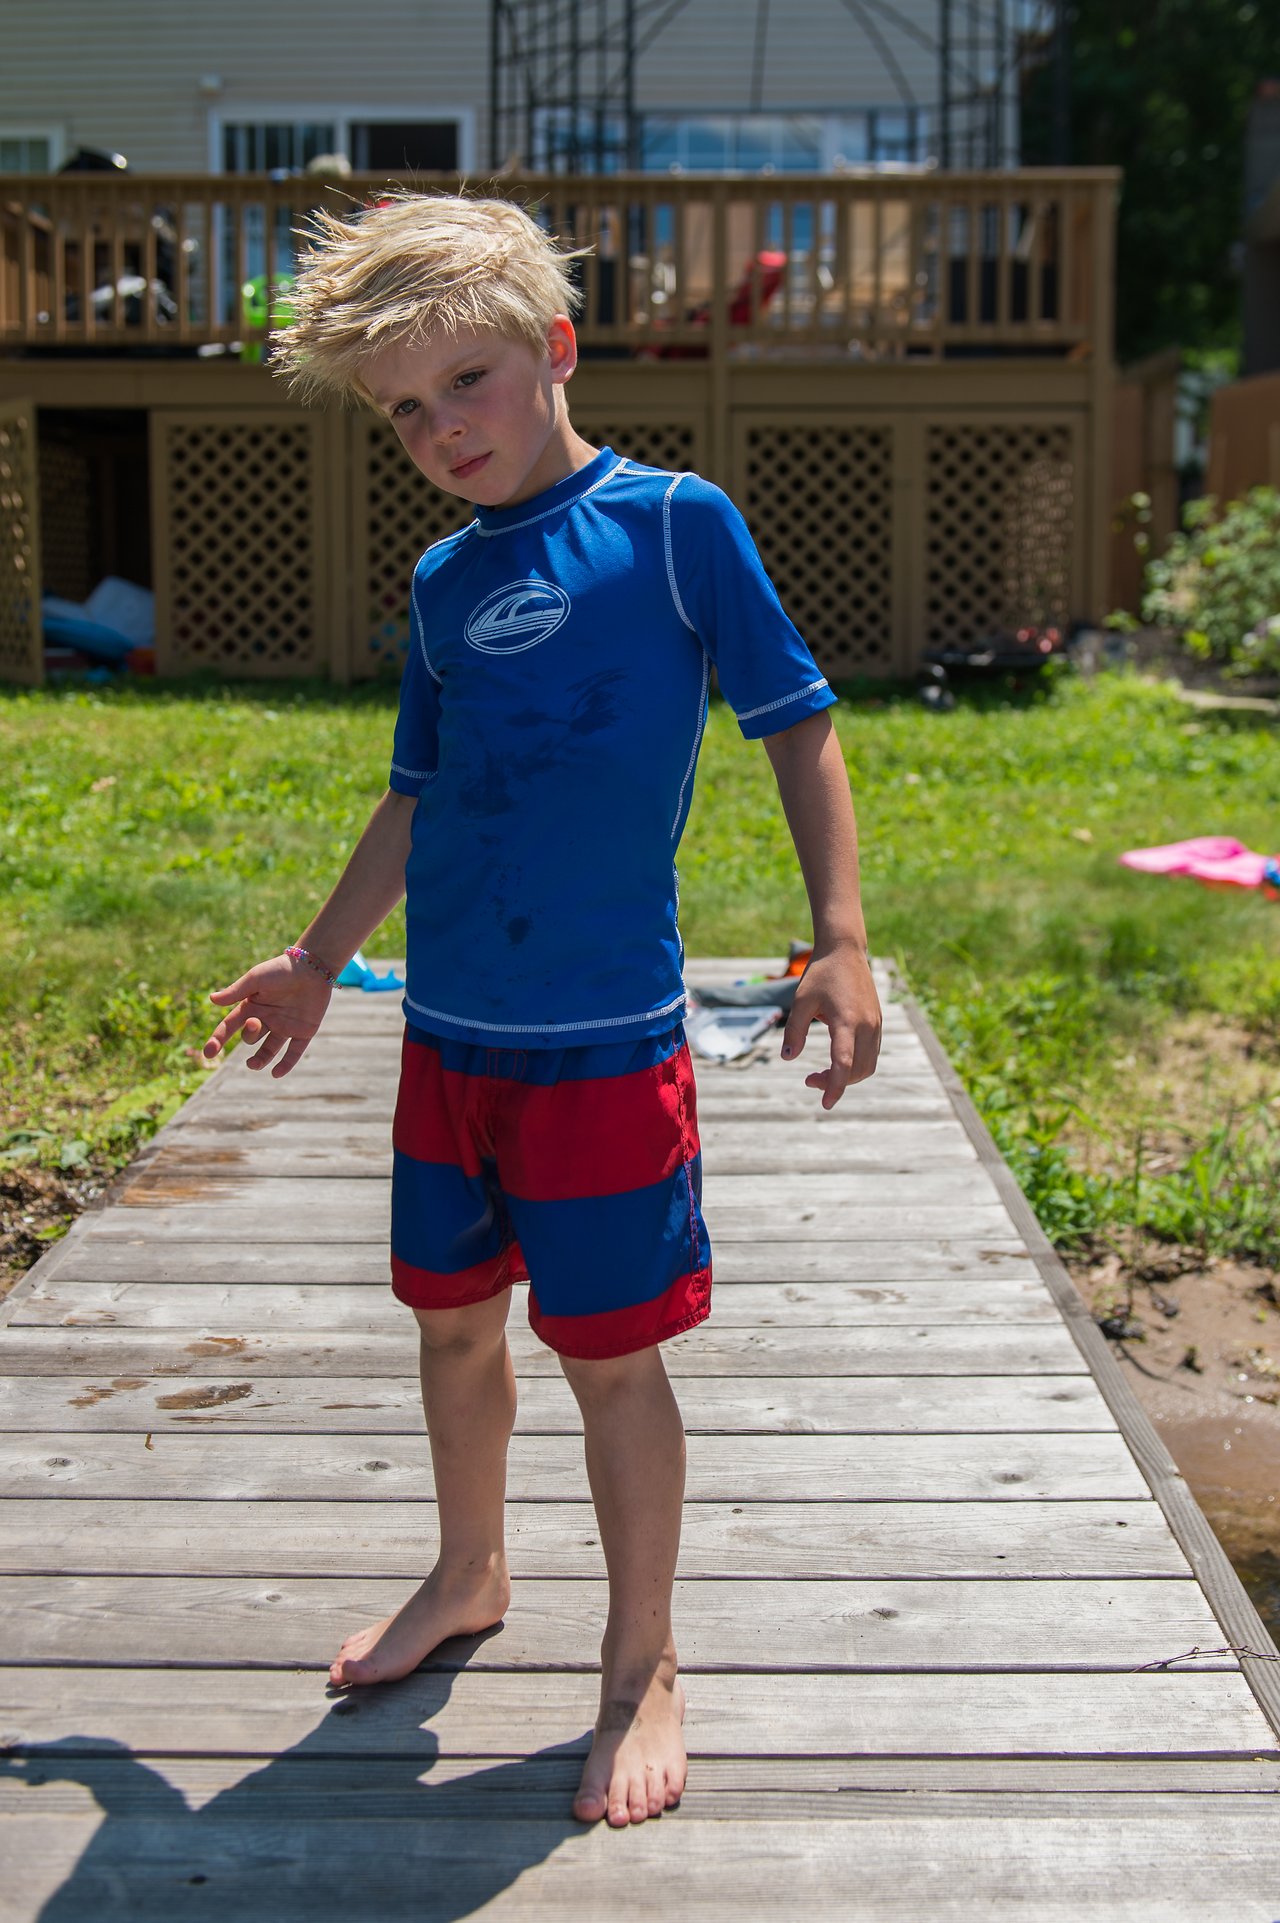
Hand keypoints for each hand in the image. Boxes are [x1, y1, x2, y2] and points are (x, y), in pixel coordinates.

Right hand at [203, 952, 332, 1076]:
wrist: (313, 967)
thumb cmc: (281, 969)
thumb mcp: (256, 979)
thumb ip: (236, 991)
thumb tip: (211, 999)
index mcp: (252, 1006)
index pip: (230, 1026)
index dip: (218, 1039)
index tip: (209, 1053)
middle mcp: (266, 1019)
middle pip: (250, 1037)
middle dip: (249, 1034)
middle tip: (256, 1022)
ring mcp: (284, 1026)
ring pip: (269, 1050)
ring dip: (260, 1060)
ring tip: (253, 1065)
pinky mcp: (303, 1032)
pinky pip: (293, 1052)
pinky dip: (286, 1064)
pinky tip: (276, 1073)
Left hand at [779, 942, 881, 1108]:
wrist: (845, 951)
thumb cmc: (820, 974)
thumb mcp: (801, 1001)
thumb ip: (794, 1031)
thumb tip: (788, 1059)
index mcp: (847, 1020)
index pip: (843, 1063)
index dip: (835, 1087)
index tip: (825, 1104)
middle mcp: (866, 1025)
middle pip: (857, 1070)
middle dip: (836, 1083)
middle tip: (810, 1079)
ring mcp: (875, 1025)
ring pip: (868, 1066)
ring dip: (847, 1077)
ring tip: (822, 1073)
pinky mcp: (877, 1023)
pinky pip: (871, 1054)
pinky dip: (856, 1065)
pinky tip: (837, 1061)